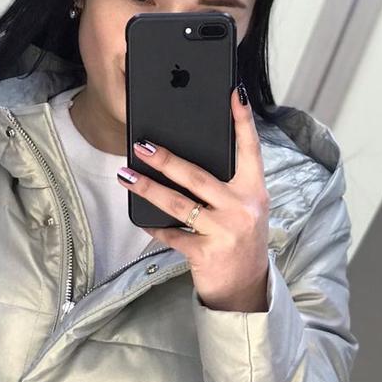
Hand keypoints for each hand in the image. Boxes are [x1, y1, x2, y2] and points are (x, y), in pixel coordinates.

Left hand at [117, 83, 270, 312]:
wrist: (245, 289)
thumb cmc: (241, 243)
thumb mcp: (245, 211)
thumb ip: (228, 187)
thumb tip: (188, 164)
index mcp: (255, 191)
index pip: (250, 149)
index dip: (243, 120)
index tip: (234, 93)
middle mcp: (242, 207)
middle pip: (198, 175)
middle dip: (166, 159)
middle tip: (142, 145)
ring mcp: (224, 230)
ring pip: (179, 203)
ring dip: (148, 188)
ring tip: (126, 175)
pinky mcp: (205, 252)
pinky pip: (172, 234)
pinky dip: (154, 227)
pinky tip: (140, 218)